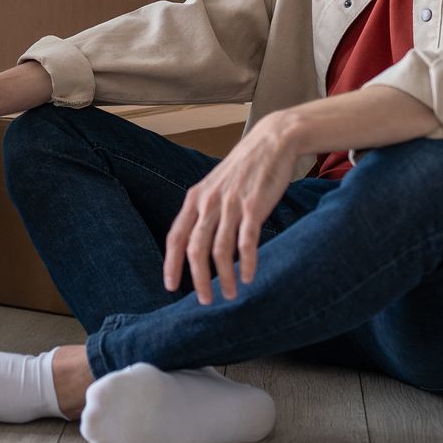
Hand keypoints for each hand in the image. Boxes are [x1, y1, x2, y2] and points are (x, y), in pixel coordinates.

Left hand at [164, 115, 299, 304]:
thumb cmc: (244, 167)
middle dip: (198, 280)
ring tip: (229, 295)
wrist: (272, 140)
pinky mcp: (253, 206)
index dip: (171, 264)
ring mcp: (230, 204)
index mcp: (196, 198)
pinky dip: (245, 263)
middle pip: (195, 249)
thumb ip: (205, 210)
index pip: (176, 237)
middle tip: (205, 301)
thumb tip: (197, 241)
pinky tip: (248, 278)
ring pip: (220, 250)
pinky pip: (246, 241)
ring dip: (224, 277)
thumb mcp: (215, 185)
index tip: (171, 287)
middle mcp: (209, 202)